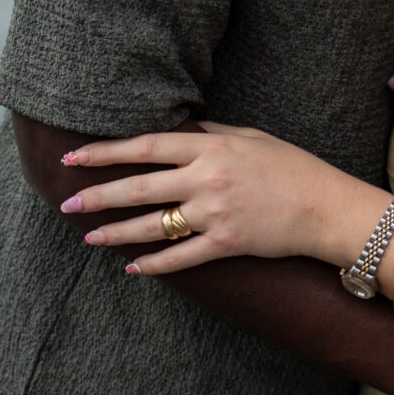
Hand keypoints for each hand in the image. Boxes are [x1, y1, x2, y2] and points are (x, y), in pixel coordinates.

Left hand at [59, 123, 345, 270]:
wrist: (326, 207)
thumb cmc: (293, 166)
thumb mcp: (252, 136)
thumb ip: (212, 133)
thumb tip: (181, 127)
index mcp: (210, 147)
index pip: (145, 146)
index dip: (106, 152)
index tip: (75, 157)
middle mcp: (206, 178)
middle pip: (138, 186)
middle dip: (98, 195)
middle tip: (66, 203)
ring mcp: (214, 212)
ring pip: (152, 224)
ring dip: (116, 231)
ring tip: (89, 236)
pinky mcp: (225, 242)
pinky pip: (180, 256)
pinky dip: (154, 264)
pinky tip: (132, 267)